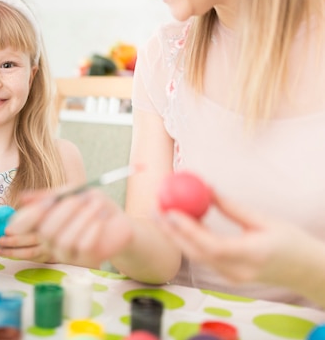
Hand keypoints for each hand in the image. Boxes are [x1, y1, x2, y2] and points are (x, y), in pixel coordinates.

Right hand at [6, 188, 132, 267]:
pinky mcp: (85, 259)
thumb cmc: (92, 205)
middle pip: (45, 232)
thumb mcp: (71, 193)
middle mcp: (50, 241)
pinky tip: (100, 220)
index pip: (23, 227)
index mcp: (43, 223)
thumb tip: (22, 197)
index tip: (40, 208)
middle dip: (63, 213)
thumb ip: (49, 196)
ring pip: (64, 241)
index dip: (26, 220)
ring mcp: (67, 253)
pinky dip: (92, 229)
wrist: (118, 220)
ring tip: (96, 205)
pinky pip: (82, 247)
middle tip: (78, 199)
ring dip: (81, 219)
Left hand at [156, 192, 305, 286]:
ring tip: (161, 212)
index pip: (212, 245)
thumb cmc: (292, 243)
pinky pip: (203, 257)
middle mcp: (238, 271)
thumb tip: (206, 188)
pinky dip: (189, 240)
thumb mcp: (265, 220)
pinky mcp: (228, 276)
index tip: (171, 210)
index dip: (188, 229)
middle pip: (196, 253)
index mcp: (251, 256)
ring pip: (196, 256)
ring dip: (176, 235)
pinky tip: (179, 223)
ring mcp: (232, 277)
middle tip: (156, 208)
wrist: (309, 272)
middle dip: (172, 231)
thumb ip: (232, 208)